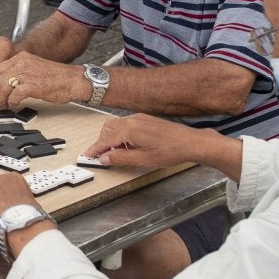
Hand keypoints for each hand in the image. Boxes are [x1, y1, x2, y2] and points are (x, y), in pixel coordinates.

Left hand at [0, 51, 85, 109]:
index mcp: (20, 58)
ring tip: (3, 105)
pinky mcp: (35, 85)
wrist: (73, 80)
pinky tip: (15, 105)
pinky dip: (12, 102)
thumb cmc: (54, 78)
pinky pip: (15, 94)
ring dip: (0, 99)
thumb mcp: (32, 70)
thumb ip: (17, 75)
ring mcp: (28, 73)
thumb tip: (1, 87)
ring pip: (2, 86)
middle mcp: (22, 63)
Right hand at [82, 114, 198, 167]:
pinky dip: (121, 134)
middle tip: (102, 156)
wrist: (190, 142)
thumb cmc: (170, 151)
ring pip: (117, 125)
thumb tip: (104, 158)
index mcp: (130, 130)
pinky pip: (126, 124)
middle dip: (102, 142)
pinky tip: (129, 145)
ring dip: (112, 138)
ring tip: (117, 153)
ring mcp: (140, 118)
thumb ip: (121, 158)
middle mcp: (133, 120)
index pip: (106, 139)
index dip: (95, 149)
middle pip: (108, 129)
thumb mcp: (143, 160)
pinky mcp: (146, 119)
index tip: (88, 155)